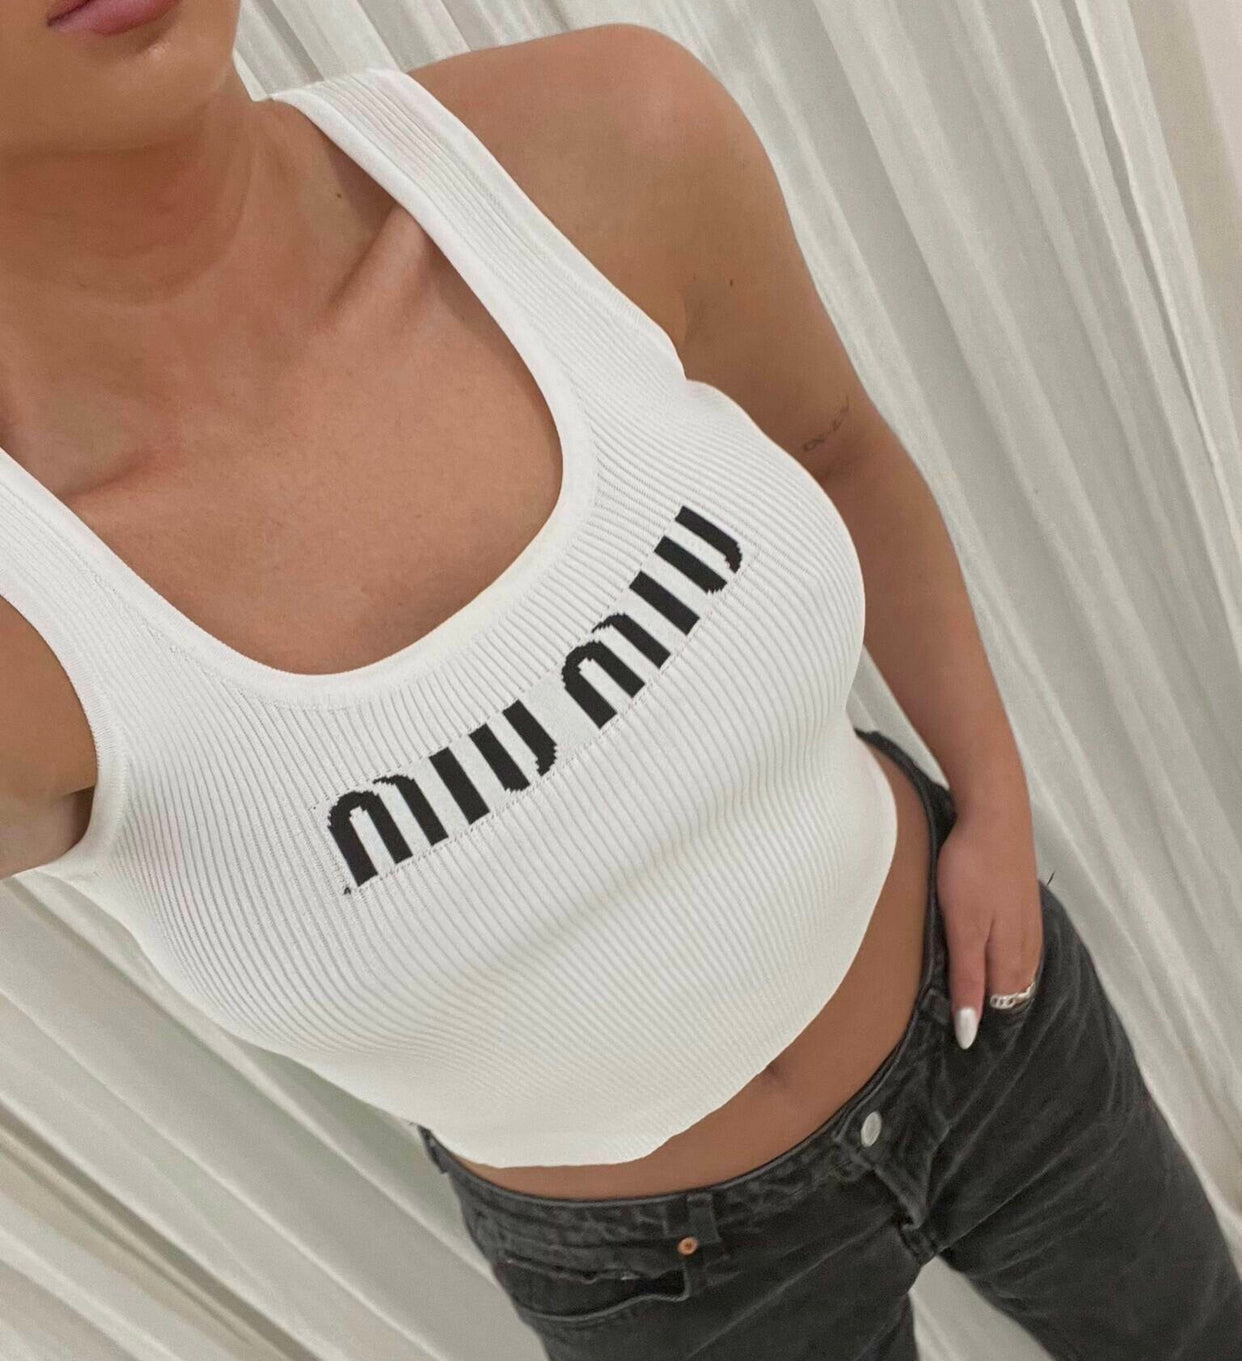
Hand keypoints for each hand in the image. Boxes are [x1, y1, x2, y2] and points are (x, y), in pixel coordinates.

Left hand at [935, 804, 1043, 1048]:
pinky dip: (1003, 962)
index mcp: (1012, 958)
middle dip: (991, 1013)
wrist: (995, 814)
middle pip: (1011, 995)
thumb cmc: (973, 869)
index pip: (1000, 1010)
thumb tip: (970, 1031)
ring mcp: (1028, 923)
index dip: (980, 1026)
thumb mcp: (963, 928)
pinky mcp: (1022, 904)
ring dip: (999, 989)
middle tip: (965, 1028)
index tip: (957, 1043)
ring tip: (978, 1004)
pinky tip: (992, 960)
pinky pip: (1017, 947)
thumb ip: (966, 978)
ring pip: (1016, 971)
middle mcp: (1027, 946)